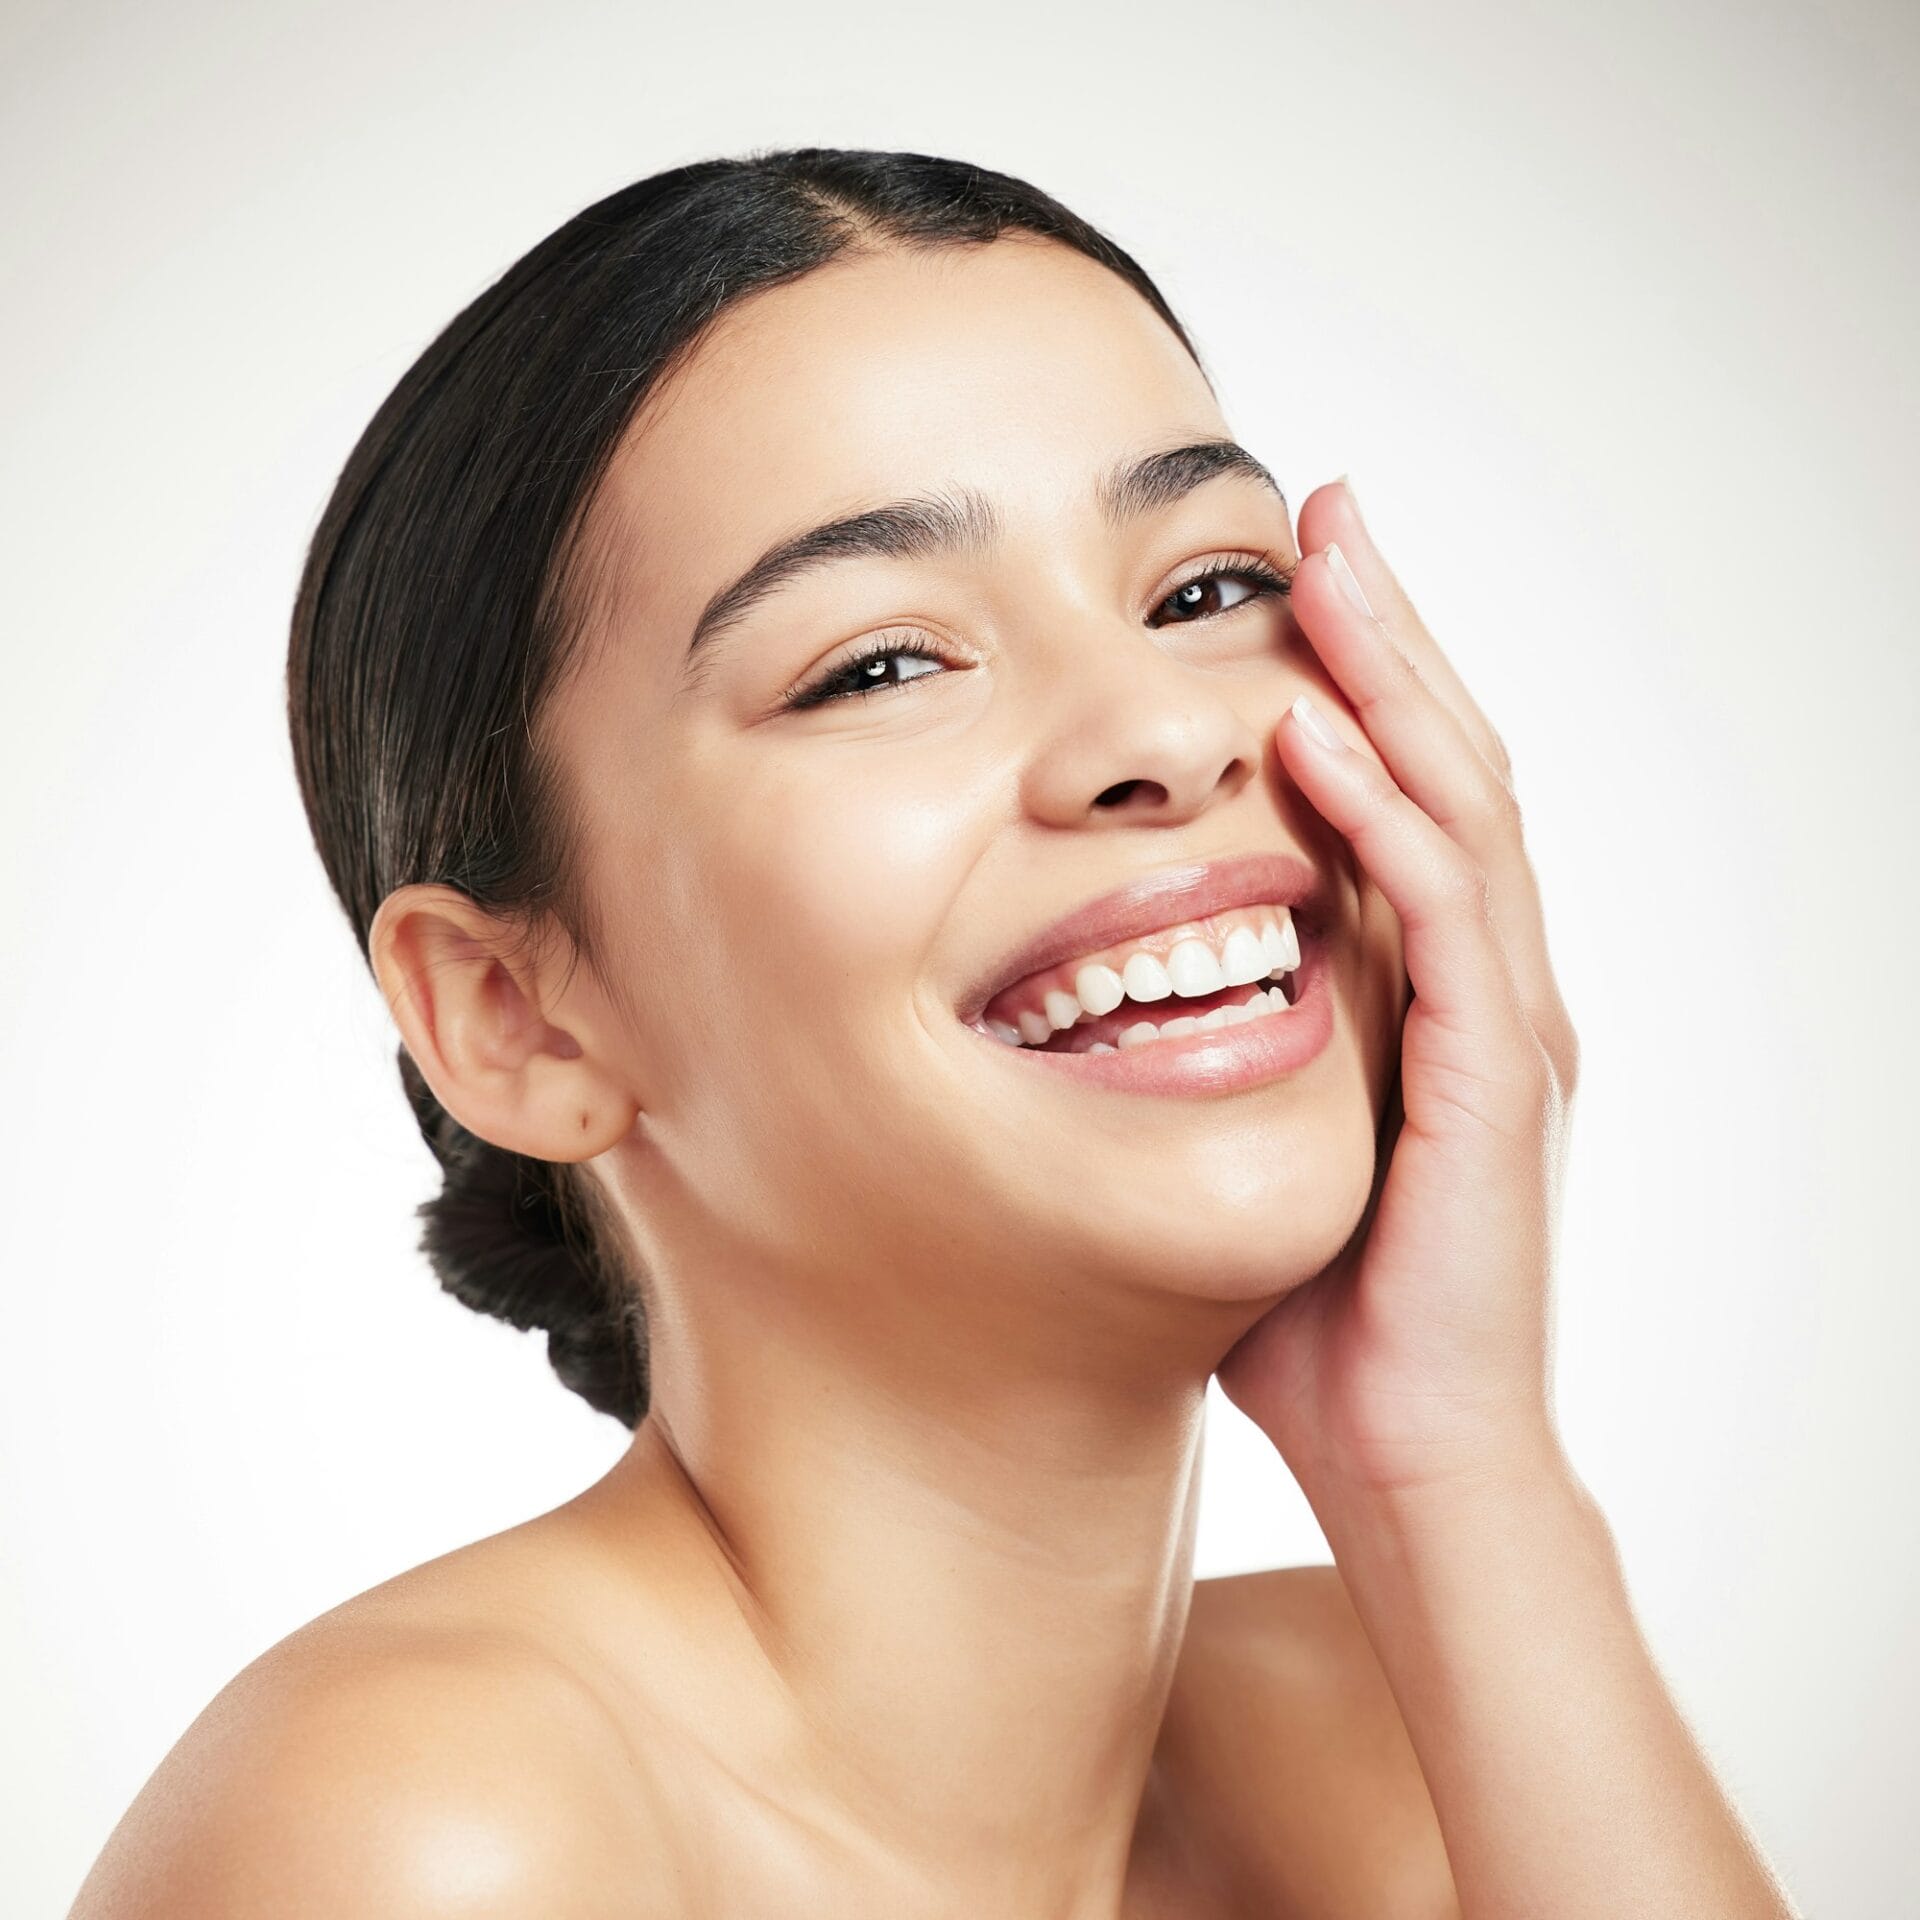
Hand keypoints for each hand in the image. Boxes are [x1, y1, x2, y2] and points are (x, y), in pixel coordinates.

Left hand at [1215, 478, 1580, 1510]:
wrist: (1408, 1455)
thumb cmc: (1317, 1312)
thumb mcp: (1253, 1136)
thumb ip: (1214, 1042)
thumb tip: (1108, 983)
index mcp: (1426, 983)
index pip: (1402, 791)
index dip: (1354, 674)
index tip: (1275, 574)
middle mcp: (1482, 981)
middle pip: (1447, 762)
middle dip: (1383, 631)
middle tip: (1318, 512)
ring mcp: (1501, 1026)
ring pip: (1465, 809)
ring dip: (1395, 680)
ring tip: (1322, 569)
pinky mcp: (1494, 1085)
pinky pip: (1444, 923)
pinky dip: (1390, 823)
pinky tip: (1321, 741)